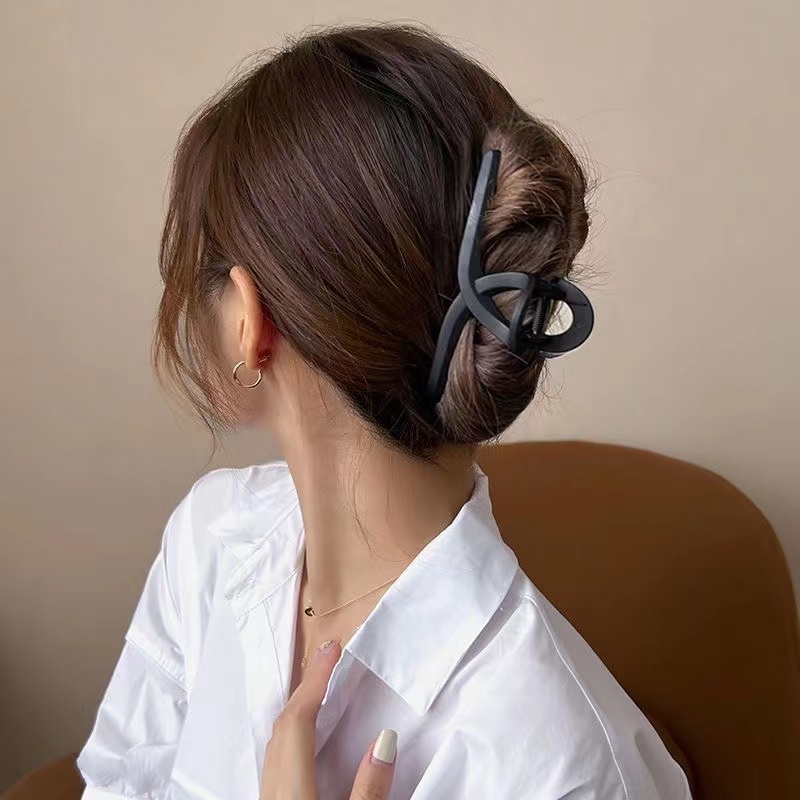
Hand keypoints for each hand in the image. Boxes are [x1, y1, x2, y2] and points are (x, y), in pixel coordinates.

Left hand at [260, 639, 396, 799]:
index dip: (317, 679)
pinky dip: (293, 731)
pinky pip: (278, 755)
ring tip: (319, 687)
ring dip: (298, 708)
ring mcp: (270, 796)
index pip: (299, 718)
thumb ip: (369, 788)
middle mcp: (273, 788)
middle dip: (307, 686)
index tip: (332, 650)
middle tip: (329, 658)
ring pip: (277, 739)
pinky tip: (306, 737)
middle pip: (284, 723)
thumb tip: (384, 743)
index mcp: (291, 787)